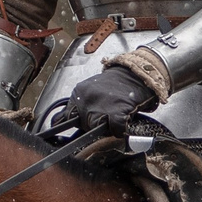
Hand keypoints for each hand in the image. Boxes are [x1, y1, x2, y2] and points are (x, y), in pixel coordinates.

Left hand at [43, 64, 160, 139]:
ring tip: (113, 119)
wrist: (135, 72)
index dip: (77, 122)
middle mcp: (86, 100)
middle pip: (83, 125)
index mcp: (78, 94)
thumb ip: (80, 104)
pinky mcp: (117, 113)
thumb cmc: (114, 83)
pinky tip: (122, 122)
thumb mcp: (90, 89)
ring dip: (106, 128)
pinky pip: (114, 130)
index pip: (66, 118)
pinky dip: (120, 129)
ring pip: (97, 128)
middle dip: (92, 125)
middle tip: (104, 118)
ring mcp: (101, 107)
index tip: (82, 124)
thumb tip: (67, 121)